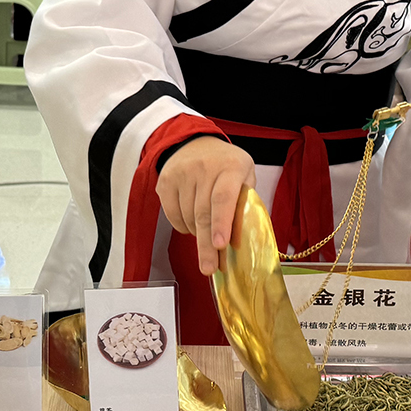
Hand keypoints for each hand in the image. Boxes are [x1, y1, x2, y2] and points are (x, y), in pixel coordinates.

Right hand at [157, 136, 256, 276]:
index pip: (223, 198)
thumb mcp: (244, 176)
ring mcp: (182, 173)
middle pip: (203, 214)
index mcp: (230, 167)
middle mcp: (204, 168)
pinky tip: (191, 221)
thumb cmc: (225, 165)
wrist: (194, 142)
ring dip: (197, 233)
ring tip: (206, 231)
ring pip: (187, 217)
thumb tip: (240, 239)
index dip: (221, 223)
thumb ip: (244, 203)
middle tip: (209, 268)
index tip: (221, 245)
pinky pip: (173, 215)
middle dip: (206, 245)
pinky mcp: (165, 181)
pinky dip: (183, 226)